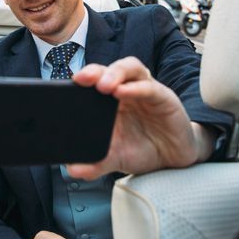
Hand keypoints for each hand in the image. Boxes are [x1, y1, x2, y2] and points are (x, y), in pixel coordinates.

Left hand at [69, 56, 210, 180]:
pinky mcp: (164, 97)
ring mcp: (144, 91)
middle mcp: (125, 91)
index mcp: (109, 101)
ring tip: (104, 85)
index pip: (93, 81)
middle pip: (108, 70)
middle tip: (82, 79)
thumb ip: (95, 163)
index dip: (80, 79)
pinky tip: (125, 92)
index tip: (64, 85)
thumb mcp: (116, 158)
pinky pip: (150, 87)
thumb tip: (72, 169)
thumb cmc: (144, 149)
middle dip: (94, 71)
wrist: (174, 160)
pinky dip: (136, 88)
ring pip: (129, 68)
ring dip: (115, 73)